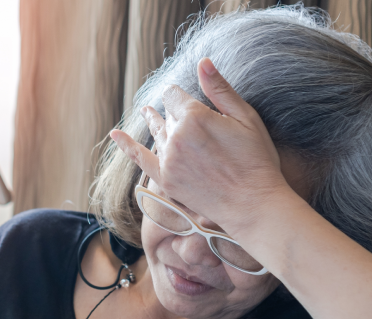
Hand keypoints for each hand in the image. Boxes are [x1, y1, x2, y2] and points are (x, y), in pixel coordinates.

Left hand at [109, 58, 290, 238]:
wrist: (252, 204)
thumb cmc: (256, 159)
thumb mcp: (245, 117)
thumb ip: (220, 89)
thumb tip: (202, 61)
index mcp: (195, 116)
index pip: (174, 95)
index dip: (180, 95)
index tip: (185, 96)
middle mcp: (176, 137)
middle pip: (167, 114)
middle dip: (173, 111)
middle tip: (174, 108)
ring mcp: (168, 160)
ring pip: (156, 133)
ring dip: (153, 121)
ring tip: (147, 112)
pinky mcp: (166, 180)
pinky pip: (139, 158)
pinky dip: (126, 146)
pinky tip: (115, 135)